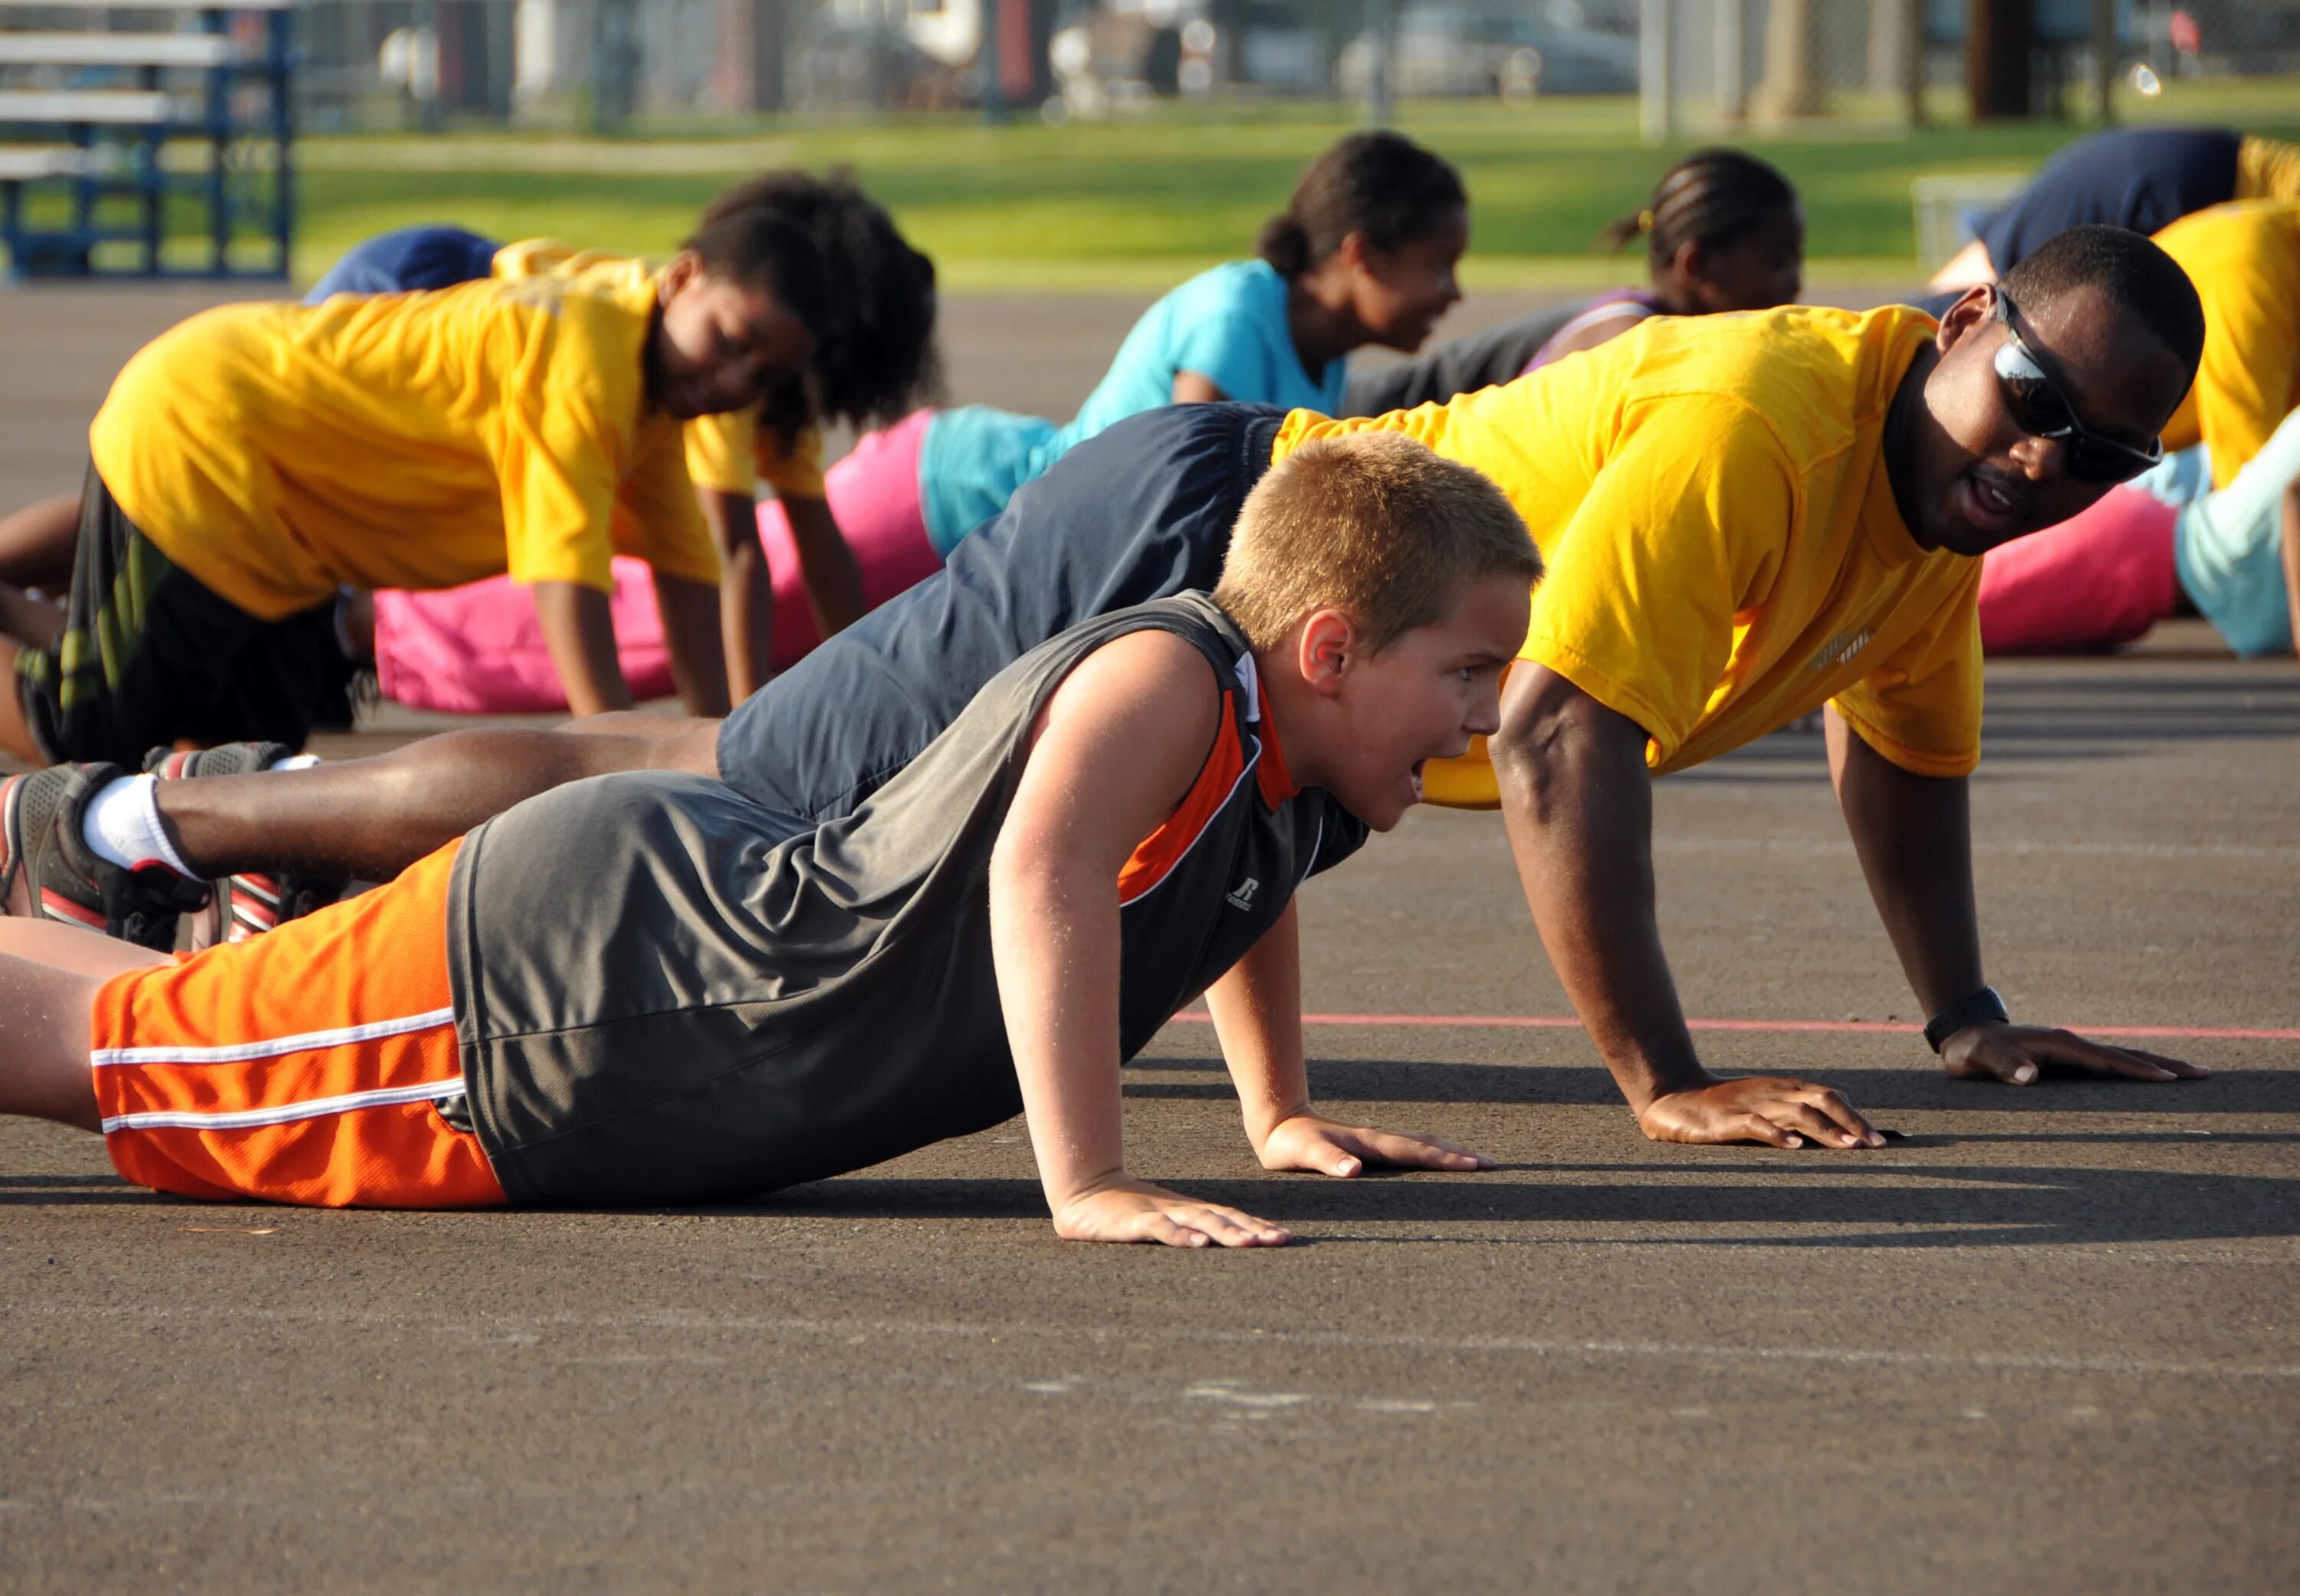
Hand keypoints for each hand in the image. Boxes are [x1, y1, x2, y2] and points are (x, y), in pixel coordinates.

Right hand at [1051, 1175, 1290, 1247]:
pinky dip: (1183, 1236)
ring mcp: (1161, 1214)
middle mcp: (1182, 1210)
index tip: (1287, 1238)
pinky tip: (1199, 1245)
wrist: (1084, 1193)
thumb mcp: (1162, 1223)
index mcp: (1190, 1212)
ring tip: (1252, 1243)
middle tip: (1283, 1241)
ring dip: (1228, 1232)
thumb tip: (1213, 1246)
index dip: (1259, 1226)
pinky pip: (1163, 1229)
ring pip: (1201, 1222)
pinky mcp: (1137, 1222)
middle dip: (1256, 1230)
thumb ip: (1186, 1233)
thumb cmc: (1125, 1213)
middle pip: (1225, 1219)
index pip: (1232, 1218)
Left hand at [1254, 1111, 1494, 1176]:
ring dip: (1449, 1153)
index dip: (1445, 1159)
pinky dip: (1431, 1154)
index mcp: (1370, 1143)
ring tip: (1476, 1161)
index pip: (1415, 1152)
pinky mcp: (1370, 1148)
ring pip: (1421, 1145)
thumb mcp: (1304, 1154)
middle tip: (1493, 1163)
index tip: (1474, 1164)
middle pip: (1427, 1145)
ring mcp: (1376, 1143)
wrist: (1278, 1122)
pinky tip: (1437, 1162)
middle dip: (1460, 1154)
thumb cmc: (1289, 1143)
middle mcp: (1378, 1140)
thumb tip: (1355, 1170)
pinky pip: (1409, 1151)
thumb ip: (1328, 1161)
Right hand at [1638, 1074, 1882, 1148]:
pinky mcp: (1728, 1120)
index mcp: (1786, 1090)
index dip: (1858, 1116)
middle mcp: (1774, 1093)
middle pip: (1823, 1100)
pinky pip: (1757, 1125)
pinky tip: (1794, 1147)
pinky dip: (1777, 1134)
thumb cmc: (1726, 1108)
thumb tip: (1842, 1138)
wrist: (1674, 1097)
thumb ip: (1798, 1117)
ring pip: (1796, 1113)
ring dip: (1826, 1130)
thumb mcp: (1766, 1108)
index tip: (1885, 1140)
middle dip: (1852, 1122)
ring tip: (1848, 1147)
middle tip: (1876, 1146)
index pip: (1831, 1097)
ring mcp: (1752, 1104)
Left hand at [1940, 1022, 2207, 1084]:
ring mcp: (2073, 1053)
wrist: (1964, 1036)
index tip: (2170, 1079)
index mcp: (2060, 1044)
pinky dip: (2135, 1073)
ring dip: (2156, 1067)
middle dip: (2165, 1064)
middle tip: (2205, 1074)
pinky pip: (2110, 1069)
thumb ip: (2004, 1067)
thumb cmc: (1972, 1050)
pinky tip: (2151, 1083)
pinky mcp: (2069, 1063)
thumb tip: (2031, 1077)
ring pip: (2123, 1060)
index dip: (2138, 1070)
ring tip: (2192, 1076)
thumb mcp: (1981, 1057)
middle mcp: (2073, 1045)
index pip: (2108, 1060)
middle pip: (2128, 1055)